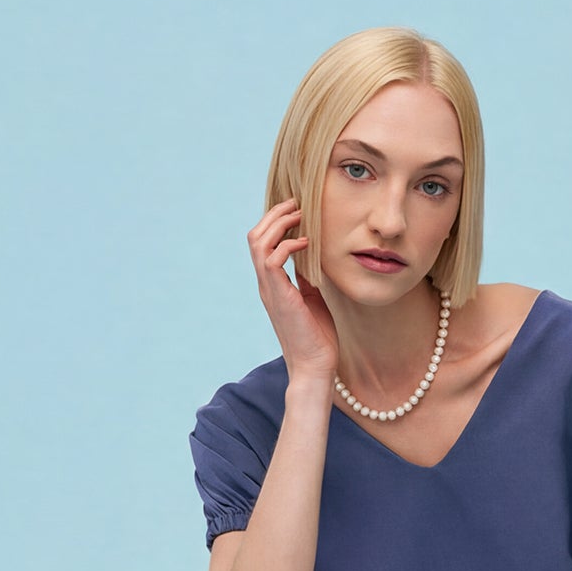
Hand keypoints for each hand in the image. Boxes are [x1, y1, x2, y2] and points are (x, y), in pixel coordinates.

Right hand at [247, 199, 338, 385]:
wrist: (315, 366)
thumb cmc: (317, 337)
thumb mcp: (313, 300)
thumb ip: (307, 279)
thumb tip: (312, 259)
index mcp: (273, 284)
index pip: (262, 244)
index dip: (275, 222)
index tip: (296, 210)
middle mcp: (266, 284)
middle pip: (255, 237)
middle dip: (274, 215)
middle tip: (296, 204)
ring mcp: (270, 290)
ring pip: (258, 244)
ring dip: (278, 224)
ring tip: (299, 215)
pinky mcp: (279, 296)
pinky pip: (272, 260)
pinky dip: (287, 245)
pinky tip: (305, 242)